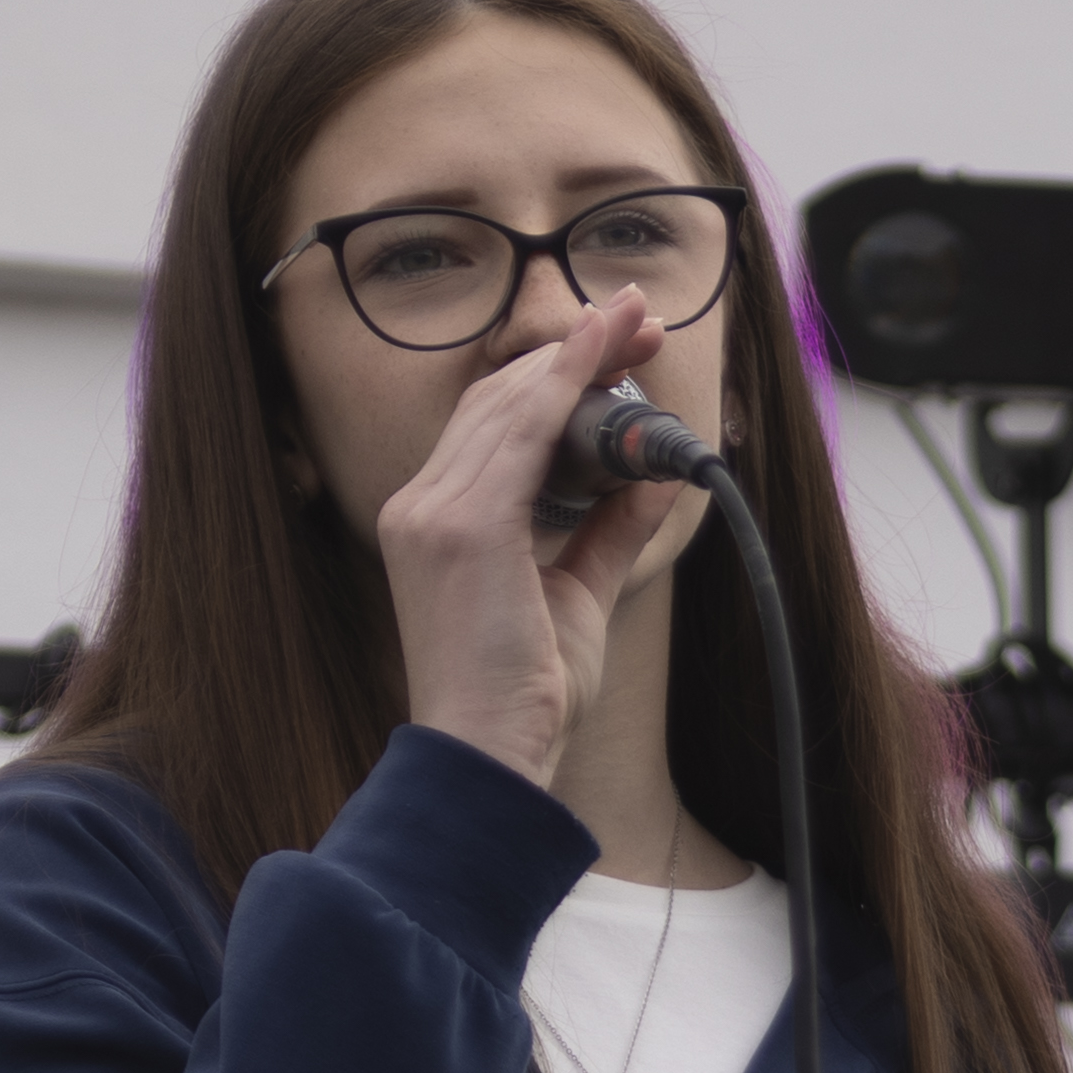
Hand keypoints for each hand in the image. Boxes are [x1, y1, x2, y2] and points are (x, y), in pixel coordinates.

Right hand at [375, 287, 686, 786]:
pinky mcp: (461, 528)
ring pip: (510, 405)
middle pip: (498, 400)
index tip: (612, 345)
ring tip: (634, 319)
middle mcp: (419, 506)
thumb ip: (608, 531)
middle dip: (574, 352)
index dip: (554, 377)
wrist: (490, 757)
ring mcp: (432, 513)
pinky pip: (520, 434)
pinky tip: (604, 354)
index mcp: (433, 523)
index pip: (491, 425)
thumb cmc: (526, 697)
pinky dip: (566, 385)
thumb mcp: (578, 594)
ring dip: (578, 355)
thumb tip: (653, 478)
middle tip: (637, 315)